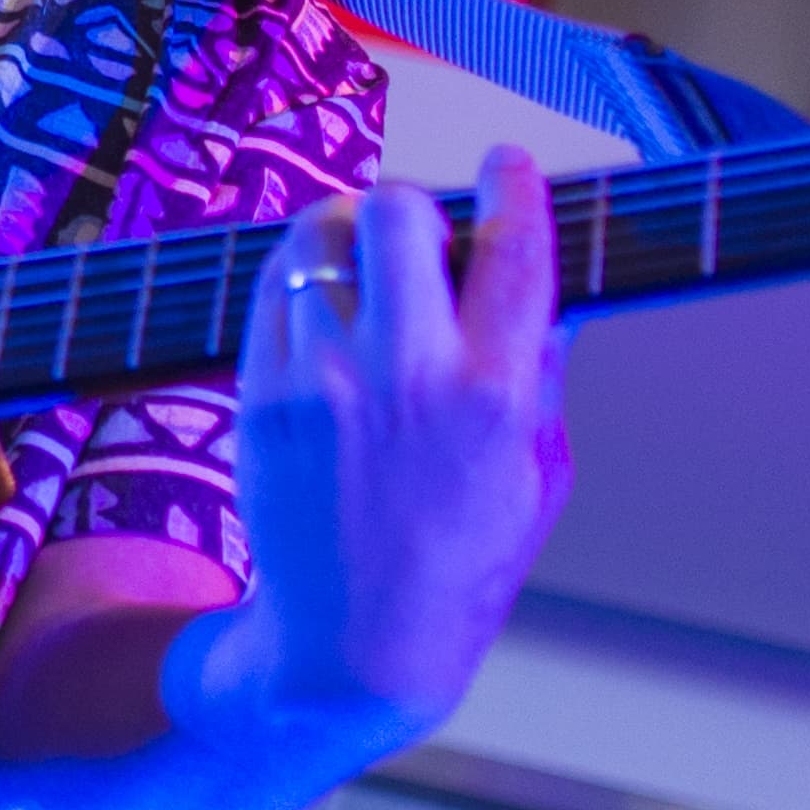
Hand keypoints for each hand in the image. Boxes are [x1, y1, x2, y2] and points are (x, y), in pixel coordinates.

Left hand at [221, 151, 567, 735]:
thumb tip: (548, 283)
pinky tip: (327, 314)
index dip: (516, 187)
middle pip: (397, 212)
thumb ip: (543, 371)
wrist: (348, 645)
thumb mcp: (538, 474)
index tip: (510, 164)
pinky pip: (274, 286)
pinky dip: (304, 281)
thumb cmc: (460, 563)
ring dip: (349, 238)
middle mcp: (405, 377)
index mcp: (494, 397)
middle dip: (415, 207)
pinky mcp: (261, 394)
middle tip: (425, 238)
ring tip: (369, 277)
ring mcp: (321, 382)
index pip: (513, 250)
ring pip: (320, 236)